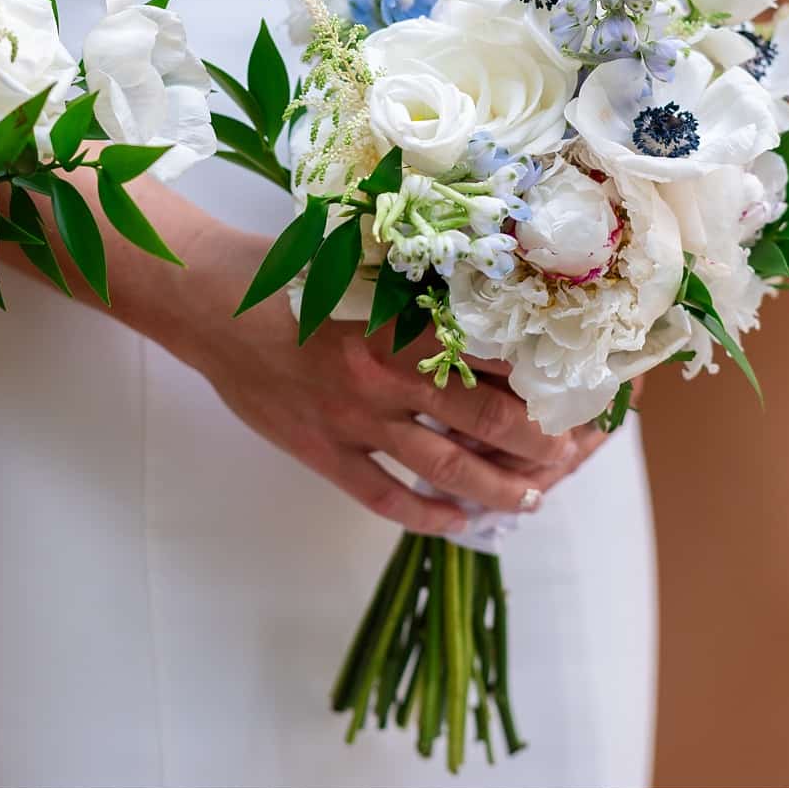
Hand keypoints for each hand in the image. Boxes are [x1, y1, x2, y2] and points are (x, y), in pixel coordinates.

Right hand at [171, 233, 611, 534]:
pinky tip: (458, 522)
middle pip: (486, 423)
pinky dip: (428, 515)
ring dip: (497, 489)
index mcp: (403, 325)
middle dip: (539, 444)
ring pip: (445, 470)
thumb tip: (494, 303)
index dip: (543, 383)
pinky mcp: (322, 452)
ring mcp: (354, 423)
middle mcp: (386, 380)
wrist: (211, 302)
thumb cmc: (292, 271)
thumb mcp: (368, 265)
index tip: (576, 390)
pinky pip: (384, 498)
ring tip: (531, 499)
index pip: (496, 364)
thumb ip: (424, 290)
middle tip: (572, 451)